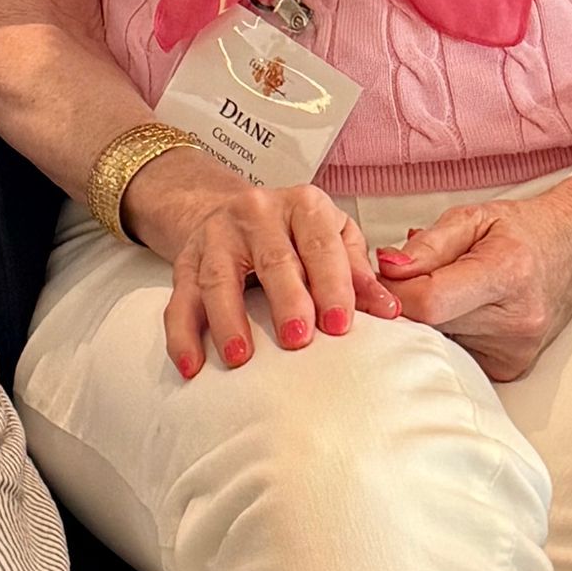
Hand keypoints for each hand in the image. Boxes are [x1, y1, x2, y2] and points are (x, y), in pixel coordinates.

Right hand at [123, 151, 402, 378]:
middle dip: (286, 301)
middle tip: (298, 340)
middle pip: (272, 259)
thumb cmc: (294, 234)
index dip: (332, 285)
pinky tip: (191, 364)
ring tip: (240, 357)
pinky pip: (180, 299)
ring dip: (228, 319)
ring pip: (219, 278)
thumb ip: (359, 274)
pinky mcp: (185, 261)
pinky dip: (182, 334)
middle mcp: (257, 214)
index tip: (340, 325)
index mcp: (303, 206)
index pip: (321, 245)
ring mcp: (217, 236)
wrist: (230, 210)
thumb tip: (390, 312)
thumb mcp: (334, 238)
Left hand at [376, 178, 571, 381]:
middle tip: (413, 278)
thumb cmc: (524, 231)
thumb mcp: (473, 217)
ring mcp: (515, 351)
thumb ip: (428, 245)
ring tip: (448, 290)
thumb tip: (388, 269)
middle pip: (430, 326)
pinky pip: (456, 355)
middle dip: (408, 302)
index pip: (430, 302)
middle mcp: (517, 321)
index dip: (395, 290)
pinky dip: (448, 335)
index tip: (386, 275)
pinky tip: (463, 311)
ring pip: (438, 343)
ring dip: (429, 320)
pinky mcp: (509, 369)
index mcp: (507, 274)